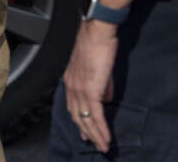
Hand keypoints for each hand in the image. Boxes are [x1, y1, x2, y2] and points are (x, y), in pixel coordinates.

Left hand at [63, 19, 118, 152]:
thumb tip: (106, 98)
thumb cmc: (98, 43)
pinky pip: (95, 115)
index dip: (79, 120)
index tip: (85, 132)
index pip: (73, 106)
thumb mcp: (97, 67)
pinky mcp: (91, 90)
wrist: (97, 31)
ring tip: (103, 146)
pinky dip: (101, 129)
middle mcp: (71, 86)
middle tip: (95, 144)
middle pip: (77, 116)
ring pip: (85, 120)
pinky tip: (105, 138)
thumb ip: (101, 85)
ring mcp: (79, 89)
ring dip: (95, 136)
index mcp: (70, 80)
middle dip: (86, 132)